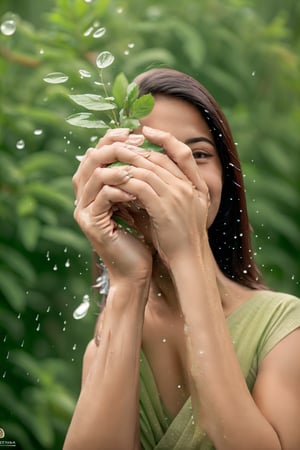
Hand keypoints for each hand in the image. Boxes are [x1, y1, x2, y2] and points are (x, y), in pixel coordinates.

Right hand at [72, 128, 152, 283]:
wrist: (136, 269)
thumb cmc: (139, 235)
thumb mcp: (136, 202)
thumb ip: (132, 179)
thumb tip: (142, 150)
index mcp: (93, 188)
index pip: (96, 153)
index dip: (113, 139)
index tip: (135, 133)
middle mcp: (83, 197)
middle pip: (91, 158)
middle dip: (115, 147)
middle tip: (136, 143)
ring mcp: (84, 210)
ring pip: (94, 175)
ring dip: (118, 166)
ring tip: (139, 166)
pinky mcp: (90, 224)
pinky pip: (103, 197)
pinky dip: (120, 190)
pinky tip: (136, 190)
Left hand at [115, 126, 211, 265]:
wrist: (190, 262)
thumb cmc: (181, 240)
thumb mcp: (179, 212)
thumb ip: (166, 193)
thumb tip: (141, 181)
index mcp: (198, 186)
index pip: (182, 153)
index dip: (164, 138)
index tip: (146, 130)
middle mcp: (189, 187)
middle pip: (160, 157)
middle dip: (137, 148)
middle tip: (117, 143)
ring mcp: (178, 196)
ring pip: (148, 169)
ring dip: (127, 162)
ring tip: (110, 157)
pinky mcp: (164, 207)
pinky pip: (140, 186)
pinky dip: (126, 180)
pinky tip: (113, 179)